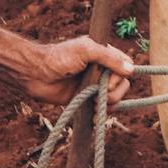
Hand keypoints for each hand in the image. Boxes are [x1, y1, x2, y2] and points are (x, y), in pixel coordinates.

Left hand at [20, 34, 136, 106]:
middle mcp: (101, 70)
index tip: (108, 81)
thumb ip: (109, 58)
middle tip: (100, 93)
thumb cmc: (59, 57)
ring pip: (115, 98)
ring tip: (94, 104)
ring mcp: (94, 86)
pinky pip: (102, 109)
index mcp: (103, 54)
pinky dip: (101, 114)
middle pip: (123, 84)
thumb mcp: (86, 50)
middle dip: (114, 92)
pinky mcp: (86, 100)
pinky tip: (95, 117)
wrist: (36, 74)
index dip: (121, 75)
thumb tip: (131, 70)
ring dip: (108, 104)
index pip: (126, 65)